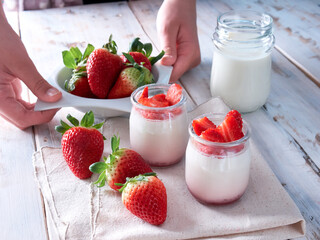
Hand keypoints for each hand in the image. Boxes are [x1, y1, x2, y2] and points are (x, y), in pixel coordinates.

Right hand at [0, 7, 61, 128]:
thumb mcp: (19, 62)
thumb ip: (37, 83)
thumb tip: (55, 98)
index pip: (22, 118)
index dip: (42, 116)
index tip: (58, 105)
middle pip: (22, 119)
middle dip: (42, 114)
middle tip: (58, 102)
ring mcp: (1, 98)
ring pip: (22, 114)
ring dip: (39, 109)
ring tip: (54, 98)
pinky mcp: (6, 92)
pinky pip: (21, 104)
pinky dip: (35, 102)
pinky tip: (45, 95)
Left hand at [156, 0, 200, 81]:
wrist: (182, 4)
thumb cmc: (174, 12)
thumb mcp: (167, 29)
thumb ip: (168, 48)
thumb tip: (167, 65)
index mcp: (190, 52)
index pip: (175, 74)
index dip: (161, 76)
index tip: (149, 74)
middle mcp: (193, 59)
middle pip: (174, 74)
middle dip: (161, 71)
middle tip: (150, 63)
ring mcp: (190, 59)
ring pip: (173, 72)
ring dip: (162, 67)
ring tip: (157, 56)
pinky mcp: (186, 58)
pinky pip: (174, 66)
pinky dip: (166, 63)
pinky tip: (162, 56)